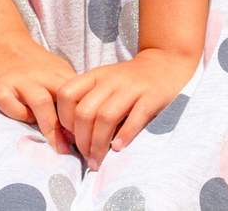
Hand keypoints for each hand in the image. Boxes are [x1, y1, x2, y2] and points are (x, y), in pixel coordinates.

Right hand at [0, 38, 76, 153]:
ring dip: (52, 127)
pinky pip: (12, 104)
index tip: (91, 137)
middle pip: (65, 98)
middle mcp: (42, 75)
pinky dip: (19, 115)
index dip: (87, 117)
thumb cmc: (32, 64)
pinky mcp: (0, 86)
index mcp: (60, 72)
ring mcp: (20, 80)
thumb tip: (84, 128)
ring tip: (58, 148)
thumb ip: (69, 95)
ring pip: (42, 102)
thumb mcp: (56, 72)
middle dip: (73, 125)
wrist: (0, 42)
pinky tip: (25, 122)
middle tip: (79, 149)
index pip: (80, 95)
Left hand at [57, 48, 195, 168]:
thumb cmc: (128, 82)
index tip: (71, 138)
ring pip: (106, 117)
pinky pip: (135, 118)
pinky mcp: (151, 97)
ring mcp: (131, 88)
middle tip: (86, 157)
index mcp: (95, 76)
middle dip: (82, 140)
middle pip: (85, 111)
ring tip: (98, 161)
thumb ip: (88, 102)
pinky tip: (118, 148)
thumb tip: (70, 136)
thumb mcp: (104, 83)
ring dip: (99, 144)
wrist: (163, 65)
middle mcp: (110, 80)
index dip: (64, 119)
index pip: (66, 94)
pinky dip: (125, 135)